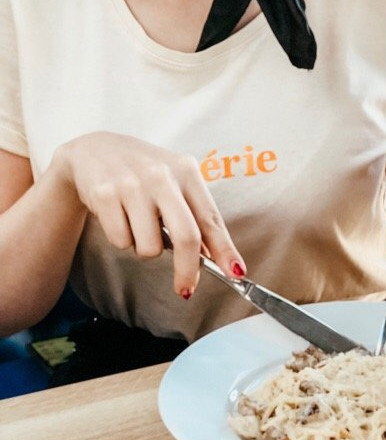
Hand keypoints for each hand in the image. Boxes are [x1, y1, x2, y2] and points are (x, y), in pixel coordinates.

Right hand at [53, 132, 244, 297]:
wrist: (95, 151)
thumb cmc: (144, 174)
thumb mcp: (174, 182)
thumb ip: (193, 215)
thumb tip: (212, 257)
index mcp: (186, 171)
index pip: (211, 217)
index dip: (225, 248)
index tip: (237, 272)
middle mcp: (162, 175)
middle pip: (186, 237)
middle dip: (188, 270)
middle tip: (185, 288)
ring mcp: (132, 184)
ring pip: (149, 247)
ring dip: (145, 247)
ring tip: (138, 223)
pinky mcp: (105, 194)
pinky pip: (121, 241)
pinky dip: (121, 238)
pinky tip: (118, 215)